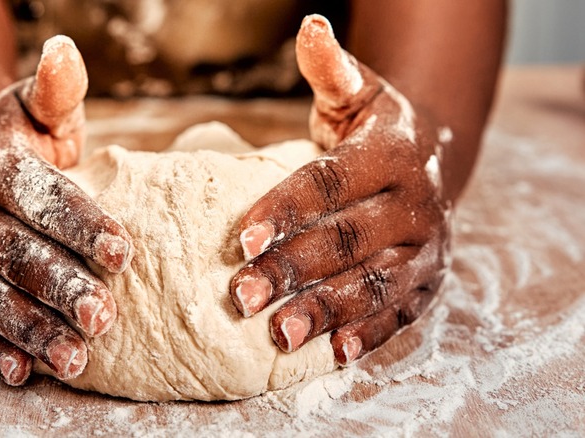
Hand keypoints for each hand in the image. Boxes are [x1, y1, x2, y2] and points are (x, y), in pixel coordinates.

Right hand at [0, 37, 133, 384]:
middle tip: (105, 317)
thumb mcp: (37, 111)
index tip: (125, 252)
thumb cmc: (20, 143)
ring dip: (32, 330)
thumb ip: (56, 90)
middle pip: (15, 255)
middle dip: (60, 288)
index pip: (39, 197)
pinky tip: (25, 374)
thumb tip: (65, 49)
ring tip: (76, 358)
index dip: (81, 224)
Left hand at [231, 15, 448, 365]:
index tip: (241, 237)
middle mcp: (417, 202)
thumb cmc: (375, 130)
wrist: (431, 163)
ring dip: (326, 310)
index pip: (332, 183)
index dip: (287, 209)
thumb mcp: (358, 94)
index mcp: (394, 152)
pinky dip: (367, 334)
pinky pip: (399, 313)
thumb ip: (332, 71)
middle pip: (349, 240)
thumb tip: (310, 28)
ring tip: (280, 334)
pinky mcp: (428, 282)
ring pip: (375, 283)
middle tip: (241, 294)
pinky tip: (331, 353)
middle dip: (293, 268)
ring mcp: (427, 247)